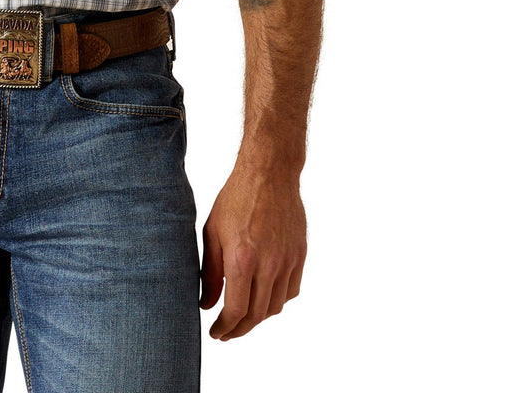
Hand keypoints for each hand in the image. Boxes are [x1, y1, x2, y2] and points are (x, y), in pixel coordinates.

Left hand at [200, 166, 306, 339]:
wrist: (269, 173)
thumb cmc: (236, 198)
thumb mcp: (213, 232)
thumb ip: (211, 272)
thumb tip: (207, 304)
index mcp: (242, 258)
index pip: (236, 310)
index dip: (225, 328)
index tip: (216, 333)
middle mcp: (268, 264)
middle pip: (257, 315)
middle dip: (240, 329)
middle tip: (227, 332)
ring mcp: (287, 261)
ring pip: (275, 306)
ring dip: (258, 317)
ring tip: (243, 316)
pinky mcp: (300, 256)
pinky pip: (290, 291)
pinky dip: (276, 301)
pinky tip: (264, 296)